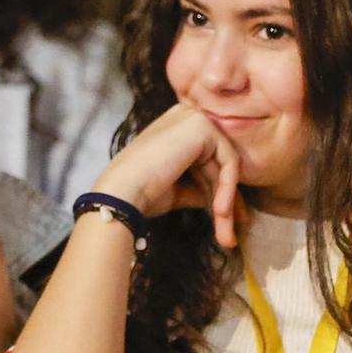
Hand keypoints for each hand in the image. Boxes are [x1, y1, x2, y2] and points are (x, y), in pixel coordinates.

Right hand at [90, 102, 247, 248]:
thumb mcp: (177, 191)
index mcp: (177, 128)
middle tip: (229, 235)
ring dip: (227, 204)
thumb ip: (201, 189)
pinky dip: (227, 190)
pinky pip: (228, 162)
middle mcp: (186, 117)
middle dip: (226, 202)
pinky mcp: (202, 126)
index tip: (226, 221)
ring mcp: (194, 118)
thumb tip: (226, 204)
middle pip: (218, 164)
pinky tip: (220, 213)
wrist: (122, 191)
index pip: (208, 161)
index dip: (219, 192)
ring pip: (226, 166)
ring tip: (226, 235)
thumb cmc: (141, 193)